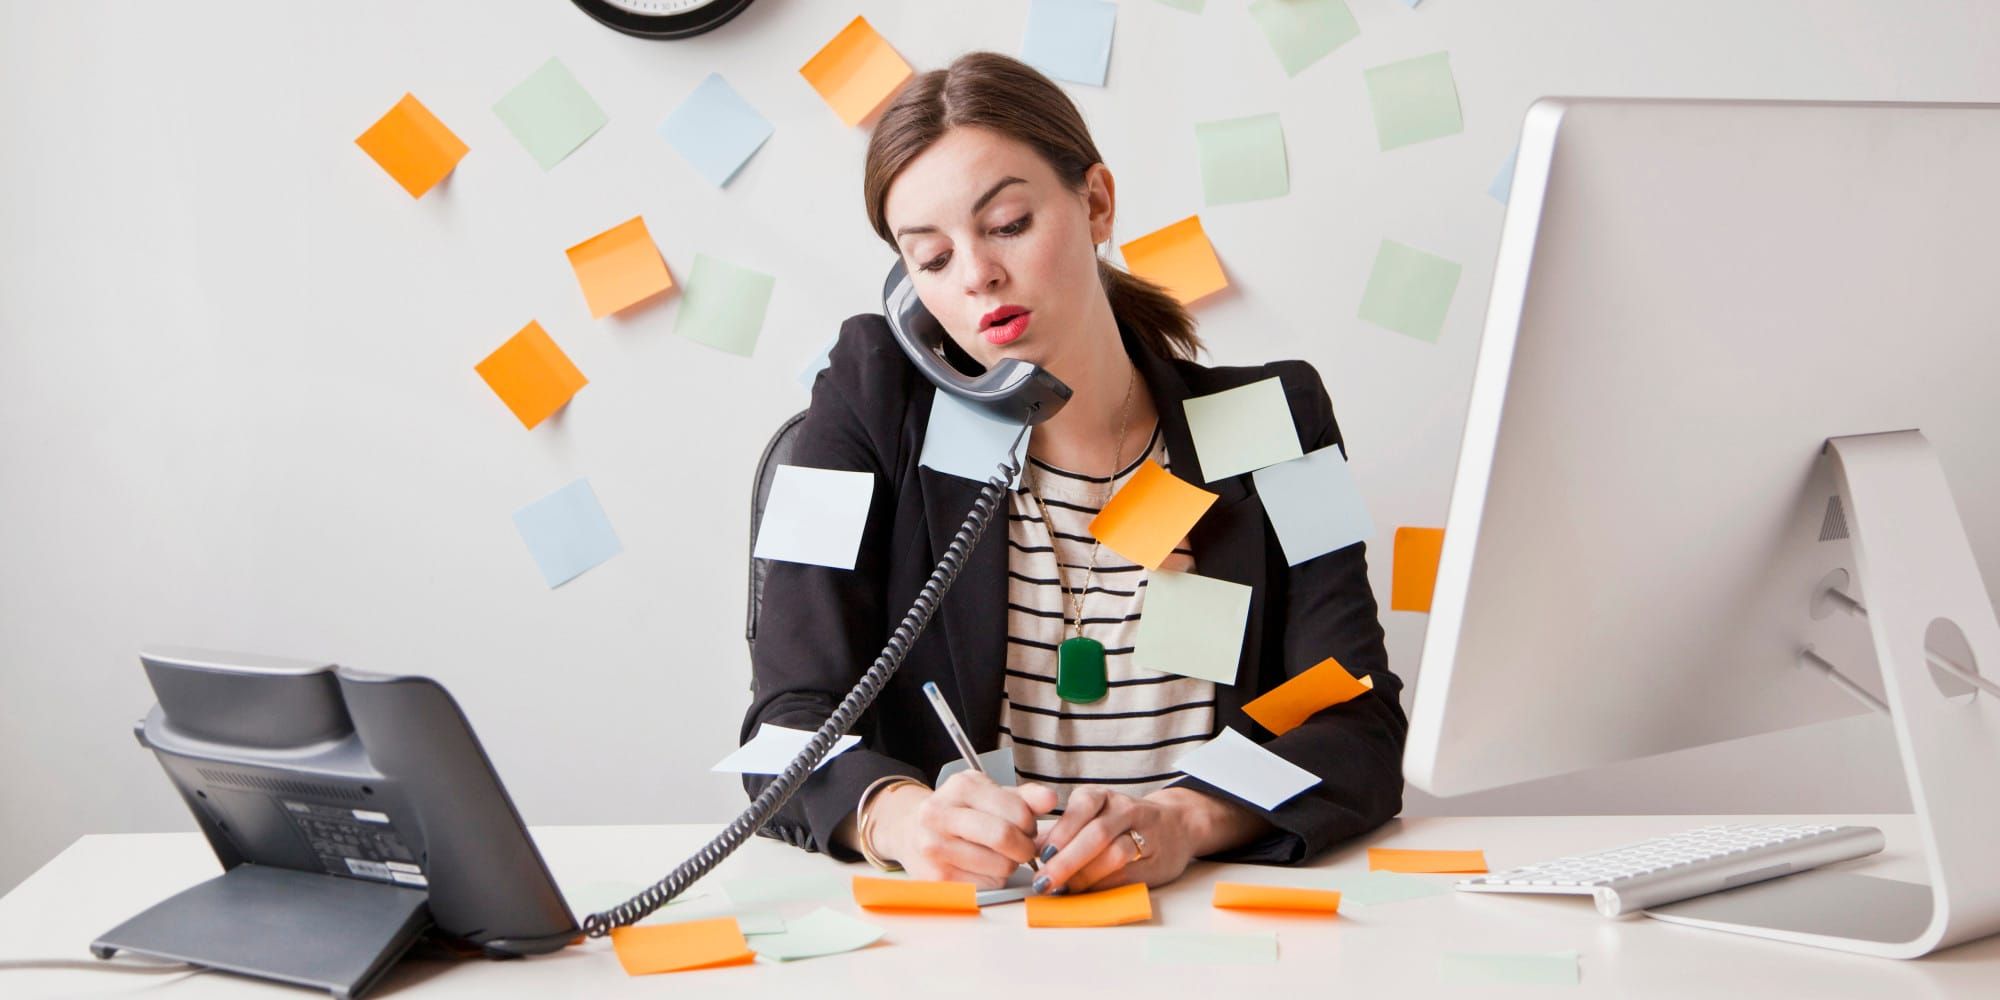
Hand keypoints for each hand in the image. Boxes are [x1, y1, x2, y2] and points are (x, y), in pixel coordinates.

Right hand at [874, 771, 1057, 889]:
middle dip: (1025, 848)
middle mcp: (940, 814)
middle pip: (1003, 837)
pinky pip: (986, 886)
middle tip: (1024, 848)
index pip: (1015, 810)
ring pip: (999, 866)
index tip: (1028, 828)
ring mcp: (933, 847)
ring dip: (1010, 865)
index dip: (1031, 824)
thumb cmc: (959, 811)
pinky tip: (984, 868)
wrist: (910, 830)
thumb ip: (1024, 797)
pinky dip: (994, 880)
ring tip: (1000, 856)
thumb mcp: (989, 794)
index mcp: (960, 786)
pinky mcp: (935, 878)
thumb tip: (1051, 799)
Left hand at [1031, 785, 1197, 894]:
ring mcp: (1144, 834)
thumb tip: (1026, 850)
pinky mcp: (1155, 861)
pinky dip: (1105, 886)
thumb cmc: (1120, 823)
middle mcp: (1124, 810)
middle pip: (1096, 833)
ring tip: (1066, 889)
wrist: (1177, 825)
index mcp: (1102, 796)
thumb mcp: (1090, 816)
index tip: (1039, 856)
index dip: (1060, 833)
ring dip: (1087, 875)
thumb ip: (1061, 831)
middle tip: (1045, 881)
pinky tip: (1089, 892)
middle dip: (1067, 860)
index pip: (1081, 808)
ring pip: (1116, 853)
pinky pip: (1128, 875)